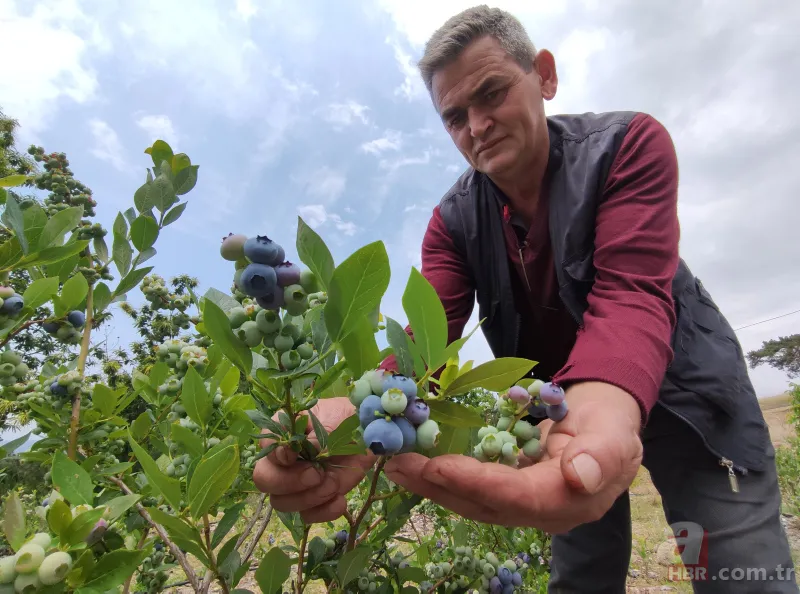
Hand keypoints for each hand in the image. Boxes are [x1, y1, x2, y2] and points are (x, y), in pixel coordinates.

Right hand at [252, 397, 376, 522]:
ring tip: (333, 485)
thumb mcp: (337, 416)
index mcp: (284, 432)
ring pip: (282, 502)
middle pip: (265, 480)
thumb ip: (322, 432)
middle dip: (288, 482)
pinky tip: (340, 501)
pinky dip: (323, 512)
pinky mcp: (315, 498)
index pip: (266, 447)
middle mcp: (283, 460)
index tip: (295, 454)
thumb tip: (311, 448)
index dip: (276, 455)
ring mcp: (297, 482)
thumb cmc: (347, 418)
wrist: (368, 435)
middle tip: (315, 475)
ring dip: (308, 498)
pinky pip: (308, 515)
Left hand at [383, 381, 643, 533]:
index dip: (475, 484)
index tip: (437, 466)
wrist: (607, 426)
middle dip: (438, 486)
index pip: (515, 498)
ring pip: (471, 499)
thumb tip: (579, 477)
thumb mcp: (616, 434)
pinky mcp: (508, 489)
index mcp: (569, 501)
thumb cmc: (612, 425)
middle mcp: (540, 511)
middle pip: (483, 505)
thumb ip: (600, 456)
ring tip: (395, 463)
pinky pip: (471, 486)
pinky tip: (416, 460)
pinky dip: (443, 474)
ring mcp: (522, 503)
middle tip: (398, 463)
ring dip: (431, 483)